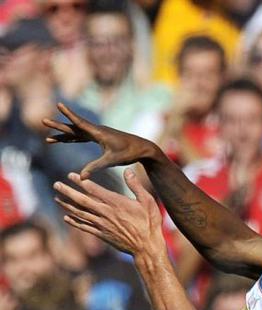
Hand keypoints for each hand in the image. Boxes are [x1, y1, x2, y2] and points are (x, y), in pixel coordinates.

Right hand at [42, 102, 160, 178]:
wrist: (142, 149)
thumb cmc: (129, 153)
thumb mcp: (112, 160)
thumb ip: (96, 167)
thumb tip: (82, 177)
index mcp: (99, 133)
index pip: (80, 123)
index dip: (69, 114)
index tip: (59, 105)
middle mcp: (97, 131)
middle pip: (74, 127)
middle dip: (58, 125)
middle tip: (43, 121)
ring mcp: (98, 134)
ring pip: (76, 133)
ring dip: (63, 135)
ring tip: (48, 139)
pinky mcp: (100, 138)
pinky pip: (82, 138)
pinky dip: (72, 139)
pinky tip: (64, 140)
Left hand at [53, 170, 164, 257]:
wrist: (147, 247)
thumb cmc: (150, 222)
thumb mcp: (148, 201)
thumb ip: (136, 186)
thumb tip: (127, 171)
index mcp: (116, 203)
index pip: (94, 189)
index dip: (80, 181)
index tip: (70, 175)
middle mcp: (105, 213)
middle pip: (81, 200)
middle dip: (67, 191)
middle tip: (56, 184)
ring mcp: (102, 225)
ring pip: (80, 213)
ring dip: (67, 205)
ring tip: (57, 198)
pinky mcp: (102, 234)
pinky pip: (84, 227)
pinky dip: (74, 222)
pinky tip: (66, 218)